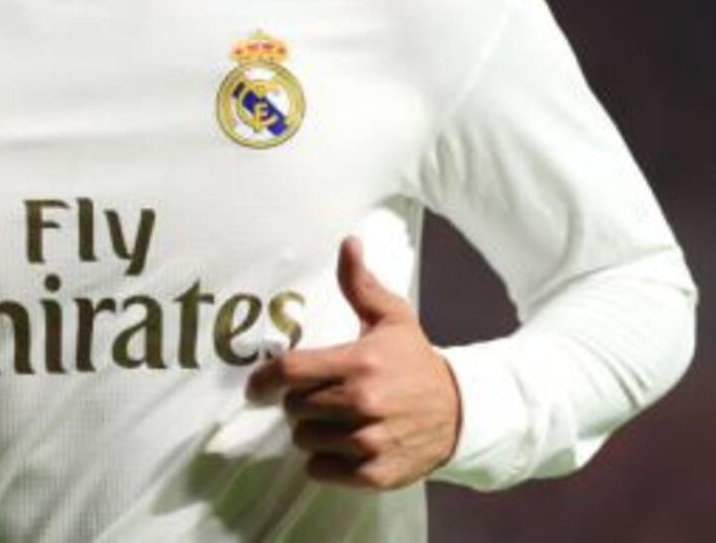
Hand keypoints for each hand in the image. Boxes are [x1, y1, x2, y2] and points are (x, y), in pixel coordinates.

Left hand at [246, 237, 460, 489]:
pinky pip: (322, 471)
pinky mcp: (375, 473)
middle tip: (313, 395)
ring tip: (328, 419)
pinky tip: (337, 446)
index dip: (263, 379)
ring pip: (305, 440)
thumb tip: (348, 243)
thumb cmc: (415, 360)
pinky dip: (322, 462)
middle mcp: (362, 402)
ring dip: (309, 431)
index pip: (291, 371)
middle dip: (295, 401)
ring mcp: (369, 441)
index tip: (254, 386)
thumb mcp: (391, 317)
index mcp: (359, 362)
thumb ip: (360, 283)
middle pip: (294, 407)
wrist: (460, 412)